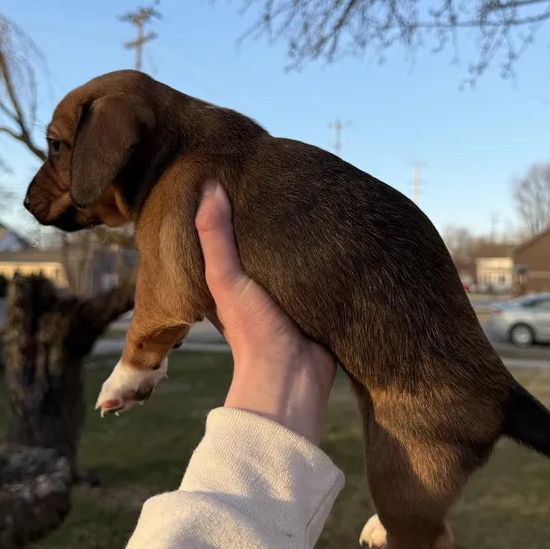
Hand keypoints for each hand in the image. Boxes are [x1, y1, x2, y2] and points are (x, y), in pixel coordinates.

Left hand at [194, 180, 336, 444]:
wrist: (294, 375)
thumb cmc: (253, 331)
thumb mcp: (226, 280)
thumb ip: (215, 238)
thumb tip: (211, 184)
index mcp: (235, 279)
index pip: (233, 235)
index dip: (236, 208)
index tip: (244, 174)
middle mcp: (263, 284)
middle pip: (269, 242)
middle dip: (276, 217)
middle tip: (288, 177)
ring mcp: (294, 293)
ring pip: (298, 255)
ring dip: (305, 235)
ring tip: (316, 195)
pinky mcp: (321, 301)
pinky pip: (324, 272)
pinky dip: (328, 255)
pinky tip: (339, 229)